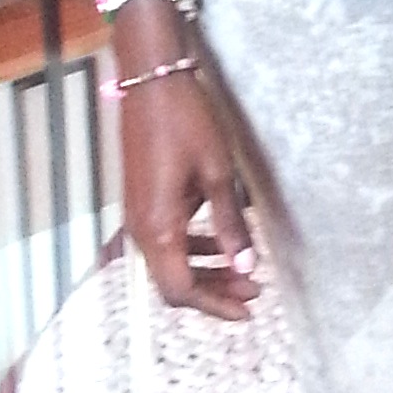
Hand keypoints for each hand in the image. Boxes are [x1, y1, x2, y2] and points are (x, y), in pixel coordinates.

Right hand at [120, 64, 260, 318]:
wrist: (152, 82)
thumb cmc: (186, 121)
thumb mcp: (217, 174)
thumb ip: (230, 224)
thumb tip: (246, 267)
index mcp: (158, 227)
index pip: (181, 289)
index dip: (214, 305)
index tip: (247, 310)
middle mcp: (141, 228)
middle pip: (173, 281)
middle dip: (214, 291)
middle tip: (253, 292)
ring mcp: (139, 214)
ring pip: (170, 262)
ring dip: (205, 270)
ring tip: (244, 271)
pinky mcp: (143, 200)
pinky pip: (166, 239)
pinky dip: (193, 247)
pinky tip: (221, 241)